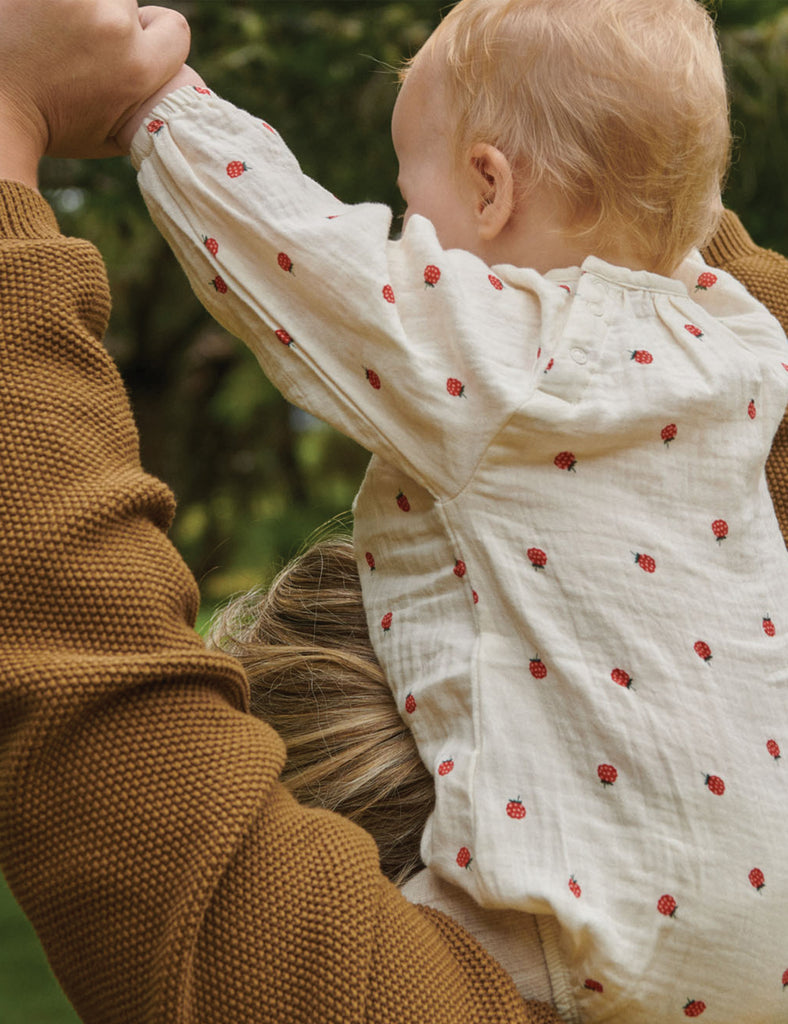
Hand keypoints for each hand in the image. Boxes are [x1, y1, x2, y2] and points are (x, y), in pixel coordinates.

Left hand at [0, 1, 189, 175]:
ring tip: (53, 34)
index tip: (134, 43)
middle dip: (108, 20)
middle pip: (127, 4)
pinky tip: (37, 21)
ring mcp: (76, 0)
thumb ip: (146, 106)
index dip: (156, 35)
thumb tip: (172, 85)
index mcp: (137, 69)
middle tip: (77, 45)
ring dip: (79, 8)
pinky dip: (50, 5)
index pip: (175, 29)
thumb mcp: (113, 136)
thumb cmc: (51, 128)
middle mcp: (113, 28)